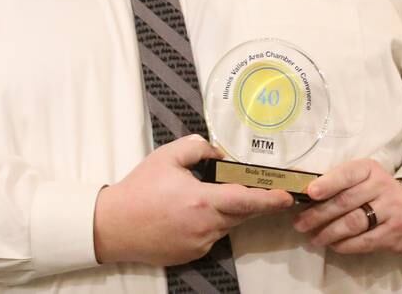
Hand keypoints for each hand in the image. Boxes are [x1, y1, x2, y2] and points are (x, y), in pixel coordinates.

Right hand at [94, 135, 293, 265]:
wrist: (113, 226)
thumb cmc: (140, 189)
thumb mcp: (167, 156)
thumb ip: (198, 148)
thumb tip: (218, 152)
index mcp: (203, 200)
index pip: (247, 201)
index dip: (270, 199)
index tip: (287, 197)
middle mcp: (206, 226)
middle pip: (240, 214)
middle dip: (251, 201)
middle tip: (261, 189)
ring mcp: (199, 244)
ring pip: (225, 225)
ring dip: (227, 211)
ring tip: (207, 195)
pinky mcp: (191, 254)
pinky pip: (210, 236)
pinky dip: (210, 223)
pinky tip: (189, 212)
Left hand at [292, 158, 401, 254]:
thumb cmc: (375, 192)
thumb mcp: (360, 178)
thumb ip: (333, 180)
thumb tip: (298, 181)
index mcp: (369, 169)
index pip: (347, 174)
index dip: (327, 183)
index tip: (309, 193)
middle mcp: (382, 186)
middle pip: (346, 201)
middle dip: (319, 214)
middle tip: (300, 223)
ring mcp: (391, 210)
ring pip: (354, 223)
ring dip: (329, 233)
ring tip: (313, 238)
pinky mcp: (395, 233)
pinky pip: (365, 241)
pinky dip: (345, 245)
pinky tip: (333, 245)